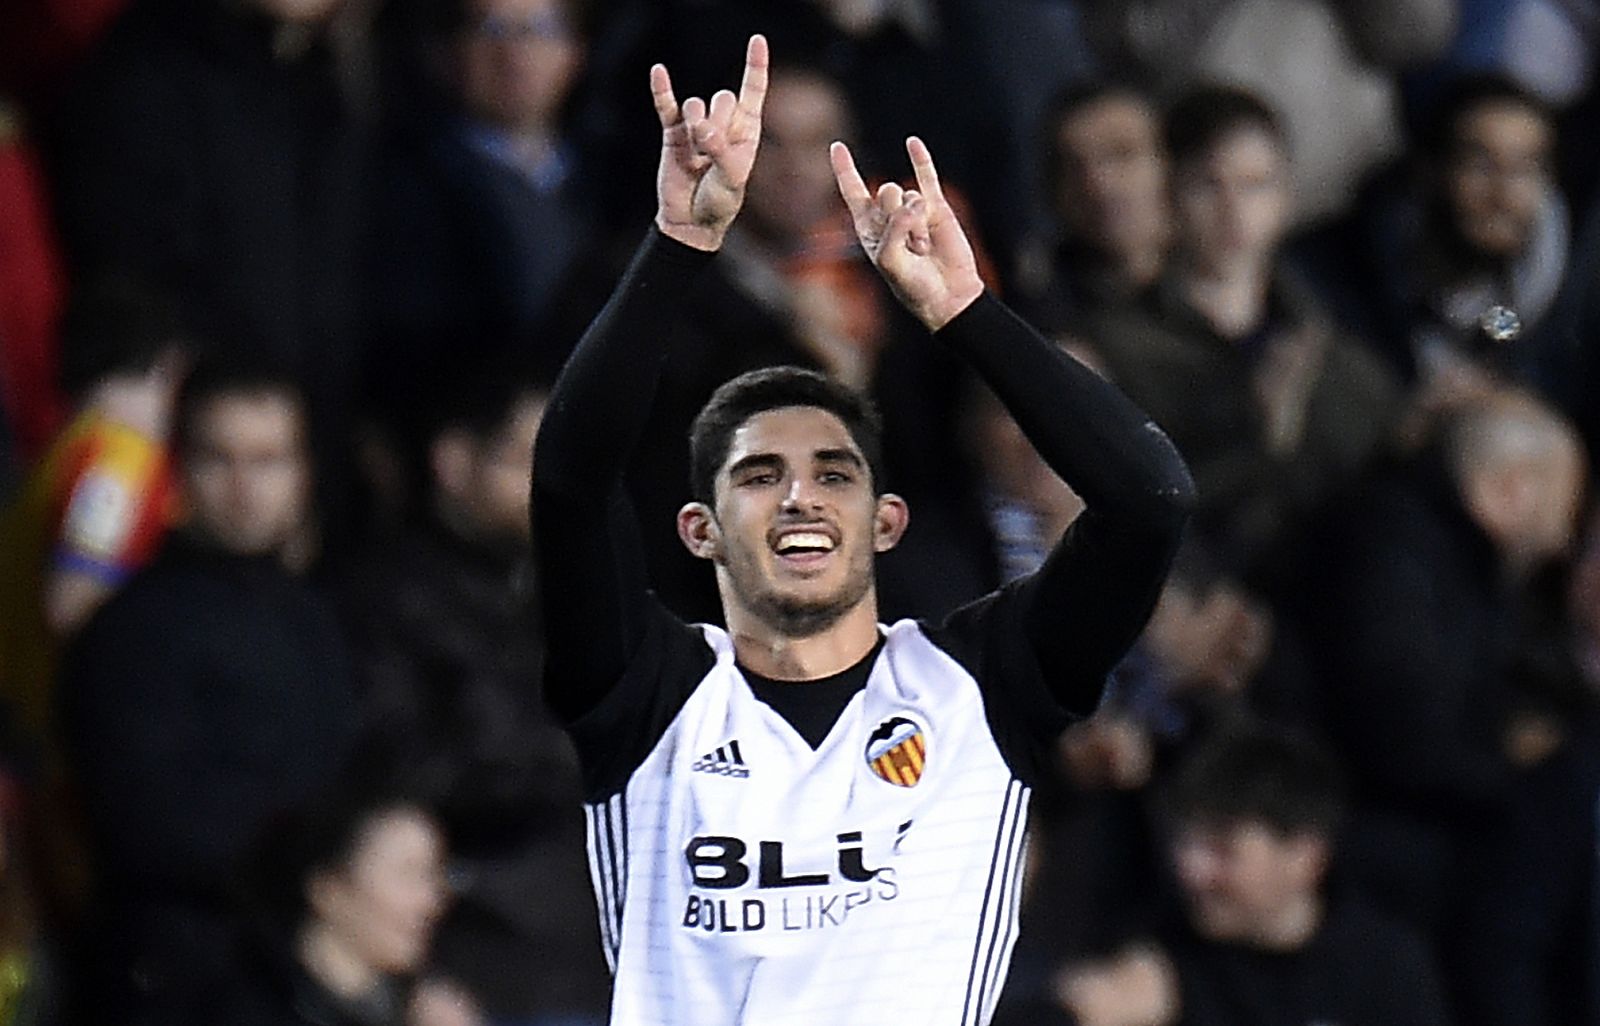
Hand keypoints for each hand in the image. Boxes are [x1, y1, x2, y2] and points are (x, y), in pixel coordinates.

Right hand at [652, 34, 768, 250]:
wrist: (691, 223)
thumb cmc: (720, 203)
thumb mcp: (731, 179)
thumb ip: (720, 151)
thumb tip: (700, 126)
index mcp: (746, 132)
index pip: (753, 91)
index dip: (755, 66)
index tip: (756, 39)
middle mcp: (723, 125)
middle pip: (722, 98)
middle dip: (719, 122)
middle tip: (713, 153)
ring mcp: (696, 127)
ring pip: (697, 104)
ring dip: (697, 127)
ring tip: (697, 157)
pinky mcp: (673, 133)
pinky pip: (667, 106)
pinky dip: (663, 90)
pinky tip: (659, 71)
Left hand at [832, 136, 983, 330]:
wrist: (948, 295)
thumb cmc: (913, 285)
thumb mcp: (891, 261)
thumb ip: (894, 229)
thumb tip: (912, 202)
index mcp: (869, 229)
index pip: (853, 192)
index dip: (845, 169)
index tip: (838, 146)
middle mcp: (888, 215)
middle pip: (886, 191)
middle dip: (898, 216)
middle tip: (910, 246)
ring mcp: (912, 210)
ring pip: (909, 195)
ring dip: (917, 225)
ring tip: (923, 248)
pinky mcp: (936, 208)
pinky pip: (927, 178)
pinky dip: (921, 160)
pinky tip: (912, 142)